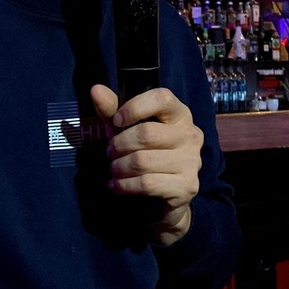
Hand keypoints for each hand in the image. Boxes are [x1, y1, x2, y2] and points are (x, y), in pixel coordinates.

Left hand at [90, 84, 202, 244]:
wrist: (162, 199)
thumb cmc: (143, 154)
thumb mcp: (125, 130)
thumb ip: (111, 110)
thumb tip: (96, 89)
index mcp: (180, 114)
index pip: (162, 98)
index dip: (134, 107)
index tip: (116, 120)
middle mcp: (191, 135)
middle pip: (146, 133)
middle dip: (119, 144)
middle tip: (110, 152)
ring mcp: (192, 162)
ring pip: (143, 161)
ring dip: (119, 167)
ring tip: (113, 169)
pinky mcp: (186, 186)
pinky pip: (147, 183)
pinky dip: (125, 185)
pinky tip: (116, 185)